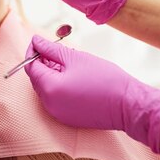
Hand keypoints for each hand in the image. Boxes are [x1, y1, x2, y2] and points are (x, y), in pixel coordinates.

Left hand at [25, 35, 159, 152]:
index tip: (39, 41)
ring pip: (46, 89)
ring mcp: (57, 114)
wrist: (128, 104)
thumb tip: (36, 41)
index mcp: (49, 88)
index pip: (31, 67)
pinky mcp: (67, 118)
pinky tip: (72, 77)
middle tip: (54, 49)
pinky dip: (58, 87)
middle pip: (37, 79)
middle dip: (42, 63)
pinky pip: (55, 99)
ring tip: (66, 62)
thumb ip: (51, 49)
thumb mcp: (75, 57)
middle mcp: (49, 104)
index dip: (33, 51)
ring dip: (51, 74)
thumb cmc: (104, 78)